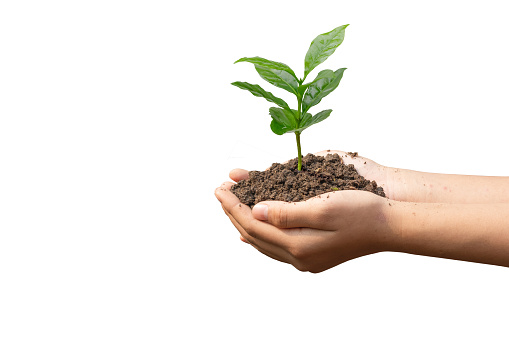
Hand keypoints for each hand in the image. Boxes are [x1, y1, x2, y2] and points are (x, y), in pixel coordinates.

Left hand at [215, 177, 396, 272]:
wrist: (390, 227)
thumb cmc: (361, 211)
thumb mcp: (322, 206)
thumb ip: (286, 212)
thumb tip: (255, 212)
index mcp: (298, 245)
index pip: (252, 224)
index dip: (233, 205)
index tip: (220, 187)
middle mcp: (298, 258)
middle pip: (253, 235)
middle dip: (234, 212)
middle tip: (221, 191)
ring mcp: (305, 261)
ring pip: (263, 242)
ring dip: (244, 222)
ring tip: (232, 205)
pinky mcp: (312, 257)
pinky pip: (276, 247)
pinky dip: (261, 234)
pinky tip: (253, 229)